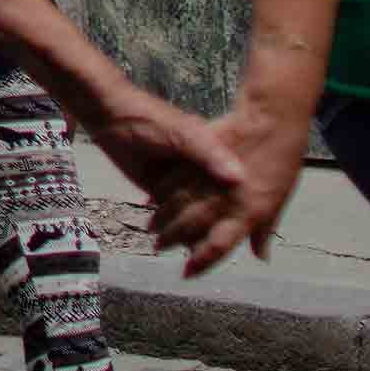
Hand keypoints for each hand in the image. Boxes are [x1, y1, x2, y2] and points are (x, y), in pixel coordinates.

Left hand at [84, 84, 247, 271]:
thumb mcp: (184, 134)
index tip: (260, 220)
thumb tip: (239, 179)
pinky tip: (191, 247)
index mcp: (212, 153)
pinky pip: (174, 213)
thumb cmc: (150, 120)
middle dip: (225, 223)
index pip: (236, 184)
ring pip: (197, 212)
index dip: (247, 201)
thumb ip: (209, 154)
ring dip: (203, 230)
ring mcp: (179, 181)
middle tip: (237, 246)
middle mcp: (198, 169)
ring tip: (215, 254)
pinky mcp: (159, 188)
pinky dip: (182, 230)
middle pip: (218, 202)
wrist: (109, 116)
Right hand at [154, 96, 306, 274]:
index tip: (186, 273)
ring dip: (162, 218)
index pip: (219, 245)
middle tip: (158, 248)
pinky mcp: (199, 157)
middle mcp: (226, 199)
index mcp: (249, 213)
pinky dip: (161, 191)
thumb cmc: (282, 161)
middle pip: (191, 225)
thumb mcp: (278, 199)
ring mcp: (210, 177)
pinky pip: (174, 178)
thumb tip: (261, 256)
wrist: (272, 119)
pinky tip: (152, 198)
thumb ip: (264, 229)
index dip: (201, 261)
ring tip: (152, 228)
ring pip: (178, 202)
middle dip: (173, 239)